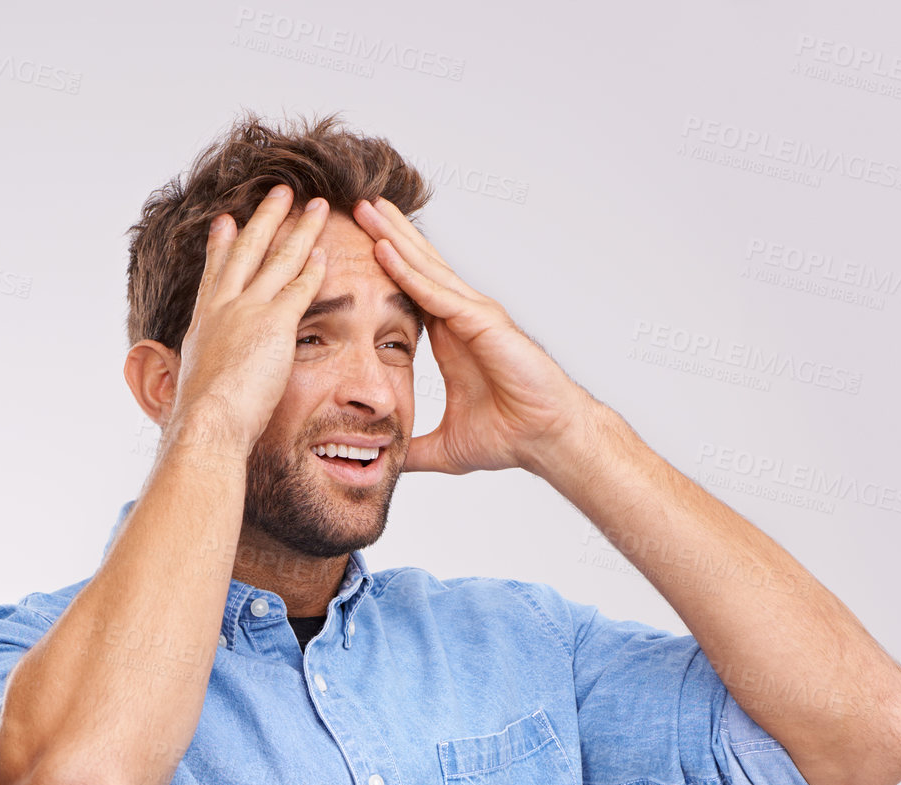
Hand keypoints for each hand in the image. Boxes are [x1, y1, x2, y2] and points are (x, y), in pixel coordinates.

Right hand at [169, 187, 330, 451]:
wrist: (208, 421)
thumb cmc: (202, 420)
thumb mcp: (192, 390)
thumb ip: (198, 380)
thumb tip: (191, 398)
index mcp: (204, 323)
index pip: (216, 275)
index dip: (222, 246)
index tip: (226, 222)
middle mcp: (223, 308)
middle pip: (247, 251)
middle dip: (265, 218)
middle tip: (278, 192)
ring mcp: (248, 311)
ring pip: (278, 259)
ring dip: (299, 229)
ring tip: (315, 206)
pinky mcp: (274, 323)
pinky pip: (298, 288)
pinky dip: (312, 269)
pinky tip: (325, 252)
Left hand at [352, 195, 588, 475]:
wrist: (546, 440)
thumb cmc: (511, 437)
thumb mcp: (446, 447)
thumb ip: (414, 449)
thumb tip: (389, 463)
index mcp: (451, 338)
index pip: (411, 293)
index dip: (385, 269)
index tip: (354, 249)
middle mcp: (462, 318)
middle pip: (418, 267)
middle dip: (387, 236)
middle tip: (356, 206)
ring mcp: (474, 315)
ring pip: (426, 269)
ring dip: (394, 239)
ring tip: (367, 210)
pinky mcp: (484, 322)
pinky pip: (438, 293)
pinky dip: (410, 272)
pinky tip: (385, 252)